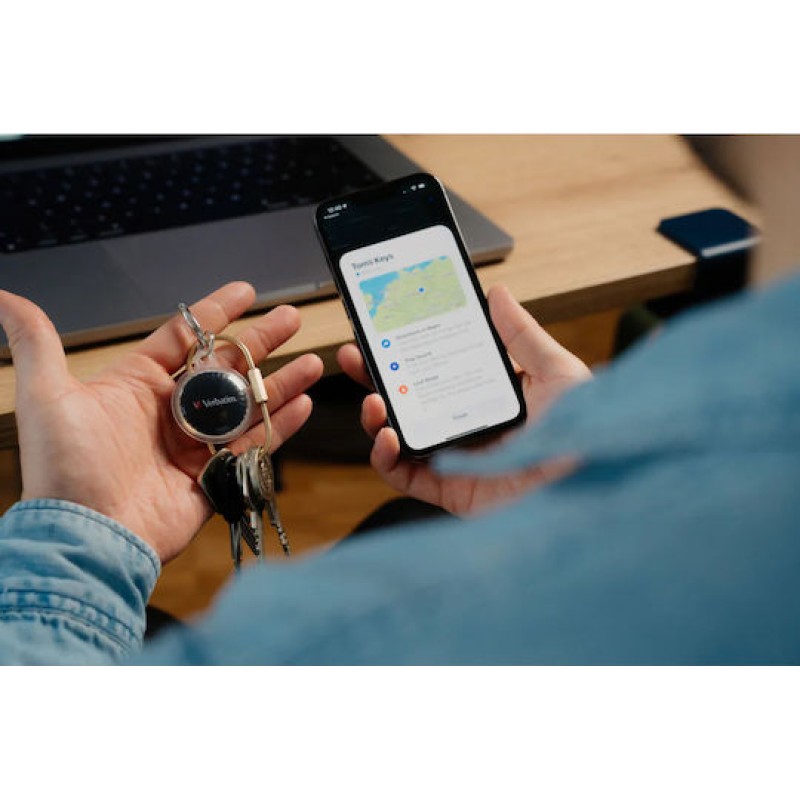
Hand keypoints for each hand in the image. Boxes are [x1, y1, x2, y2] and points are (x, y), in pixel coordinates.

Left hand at [0, 282, 323, 562]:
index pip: (185, 338)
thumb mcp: (48, 395)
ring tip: (311, 361)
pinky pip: (256, 445)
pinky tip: (303, 405)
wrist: (88, 535)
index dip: (216, 312)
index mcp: (137, 384)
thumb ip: (38, 341)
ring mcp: (196, 444)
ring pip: (247, 403)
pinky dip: (281, 425)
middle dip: (260, 339)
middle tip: (289, 317)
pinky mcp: (214, 476)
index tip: (244, 291)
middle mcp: (171, 411)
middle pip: (226, 365)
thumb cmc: (65, 467)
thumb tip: (6, 296)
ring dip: (280, 381)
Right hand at [337, 285, 590, 515]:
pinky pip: (403, 475)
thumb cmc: (586, 433)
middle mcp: (467, 423)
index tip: (385, 326)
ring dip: (375, 416)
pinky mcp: (447, 490)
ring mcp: (454, 457)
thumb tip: (497, 294)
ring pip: (397, 434)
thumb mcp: (558, 372)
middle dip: (376, 376)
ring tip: (373, 401)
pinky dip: (384, 457)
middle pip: (409, 397)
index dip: (408, 347)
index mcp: (488, 393)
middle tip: (354, 355)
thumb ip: (522, 335)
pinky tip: (387, 437)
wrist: (590, 490)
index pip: (438, 365)